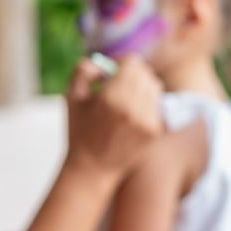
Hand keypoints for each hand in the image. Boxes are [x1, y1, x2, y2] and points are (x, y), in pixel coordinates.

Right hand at [63, 55, 162, 176]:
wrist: (93, 168)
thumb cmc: (79, 130)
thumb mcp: (71, 97)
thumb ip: (82, 70)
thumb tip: (102, 63)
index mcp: (110, 98)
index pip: (133, 63)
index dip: (122, 62)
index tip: (113, 70)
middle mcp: (132, 109)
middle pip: (145, 73)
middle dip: (132, 74)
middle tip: (119, 84)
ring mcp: (147, 121)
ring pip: (155, 87)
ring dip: (142, 87)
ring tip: (126, 99)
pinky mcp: (155, 131)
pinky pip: (159, 105)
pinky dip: (149, 103)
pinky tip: (134, 112)